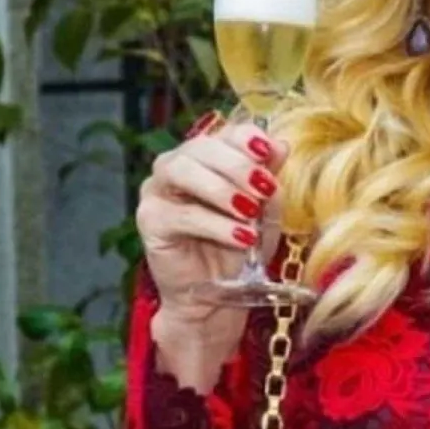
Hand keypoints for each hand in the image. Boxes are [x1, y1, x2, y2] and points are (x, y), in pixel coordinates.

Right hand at [136, 115, 286, 327]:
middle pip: (201, 147)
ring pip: (182, 171)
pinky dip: (216, 225)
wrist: (217, 295)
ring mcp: (157, 191)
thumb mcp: (264, 210)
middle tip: (263, 188)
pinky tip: (241, 237)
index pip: (224, 133)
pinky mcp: (149, 221)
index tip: (269, 153)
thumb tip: (281, 145)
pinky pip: (182, 215)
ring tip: (249, 211)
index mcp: (206, 156)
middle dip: (237, 165)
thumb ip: (268, 177)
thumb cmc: (239, 246)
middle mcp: (175, 166)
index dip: (247, 139)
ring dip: (221, 189)